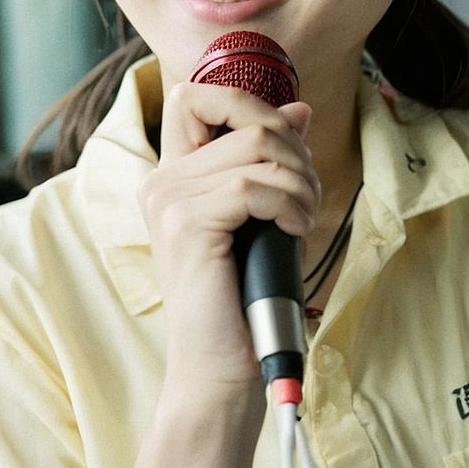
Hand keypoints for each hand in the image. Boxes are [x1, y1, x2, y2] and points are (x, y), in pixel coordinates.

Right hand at [138, 83, 317, 396]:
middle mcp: (161, 181)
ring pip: (258, 148)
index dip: (247, 102)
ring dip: (301, 182)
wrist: (220, 373)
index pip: (194, 95)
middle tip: (307, 198)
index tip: (285, 146)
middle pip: (246, 118)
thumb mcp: (264, 217)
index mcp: (173, 177)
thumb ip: (272, 161)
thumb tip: (299, 109)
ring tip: (302, 219)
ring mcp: (169, 201)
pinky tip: (294, 231)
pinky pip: (256, 185)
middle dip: (296, 151)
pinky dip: (290, 204)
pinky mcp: (186, 225)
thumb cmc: (244, 302)